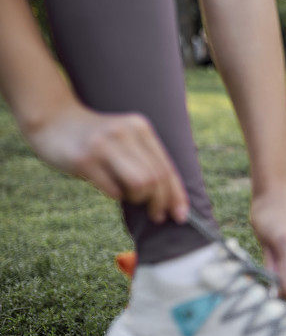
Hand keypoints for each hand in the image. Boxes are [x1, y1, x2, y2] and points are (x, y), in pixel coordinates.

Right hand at [25, 103, 187, 222]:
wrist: (52, 120)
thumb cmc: (95, 138)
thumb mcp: (125, 138)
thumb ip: (144, 159)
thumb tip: (168, 197)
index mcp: (140, 128)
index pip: (167, 167)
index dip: (177, 194)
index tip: (181, 215)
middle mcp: (125, 133)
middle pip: (157, 179)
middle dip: (160, 202)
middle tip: (157, 216)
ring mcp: (104, 146)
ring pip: (141, 185)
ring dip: (138, 199)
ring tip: (130, 197)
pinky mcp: (84, 160)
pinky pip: (113, 190)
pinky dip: (116, 196)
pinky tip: (109, 188)